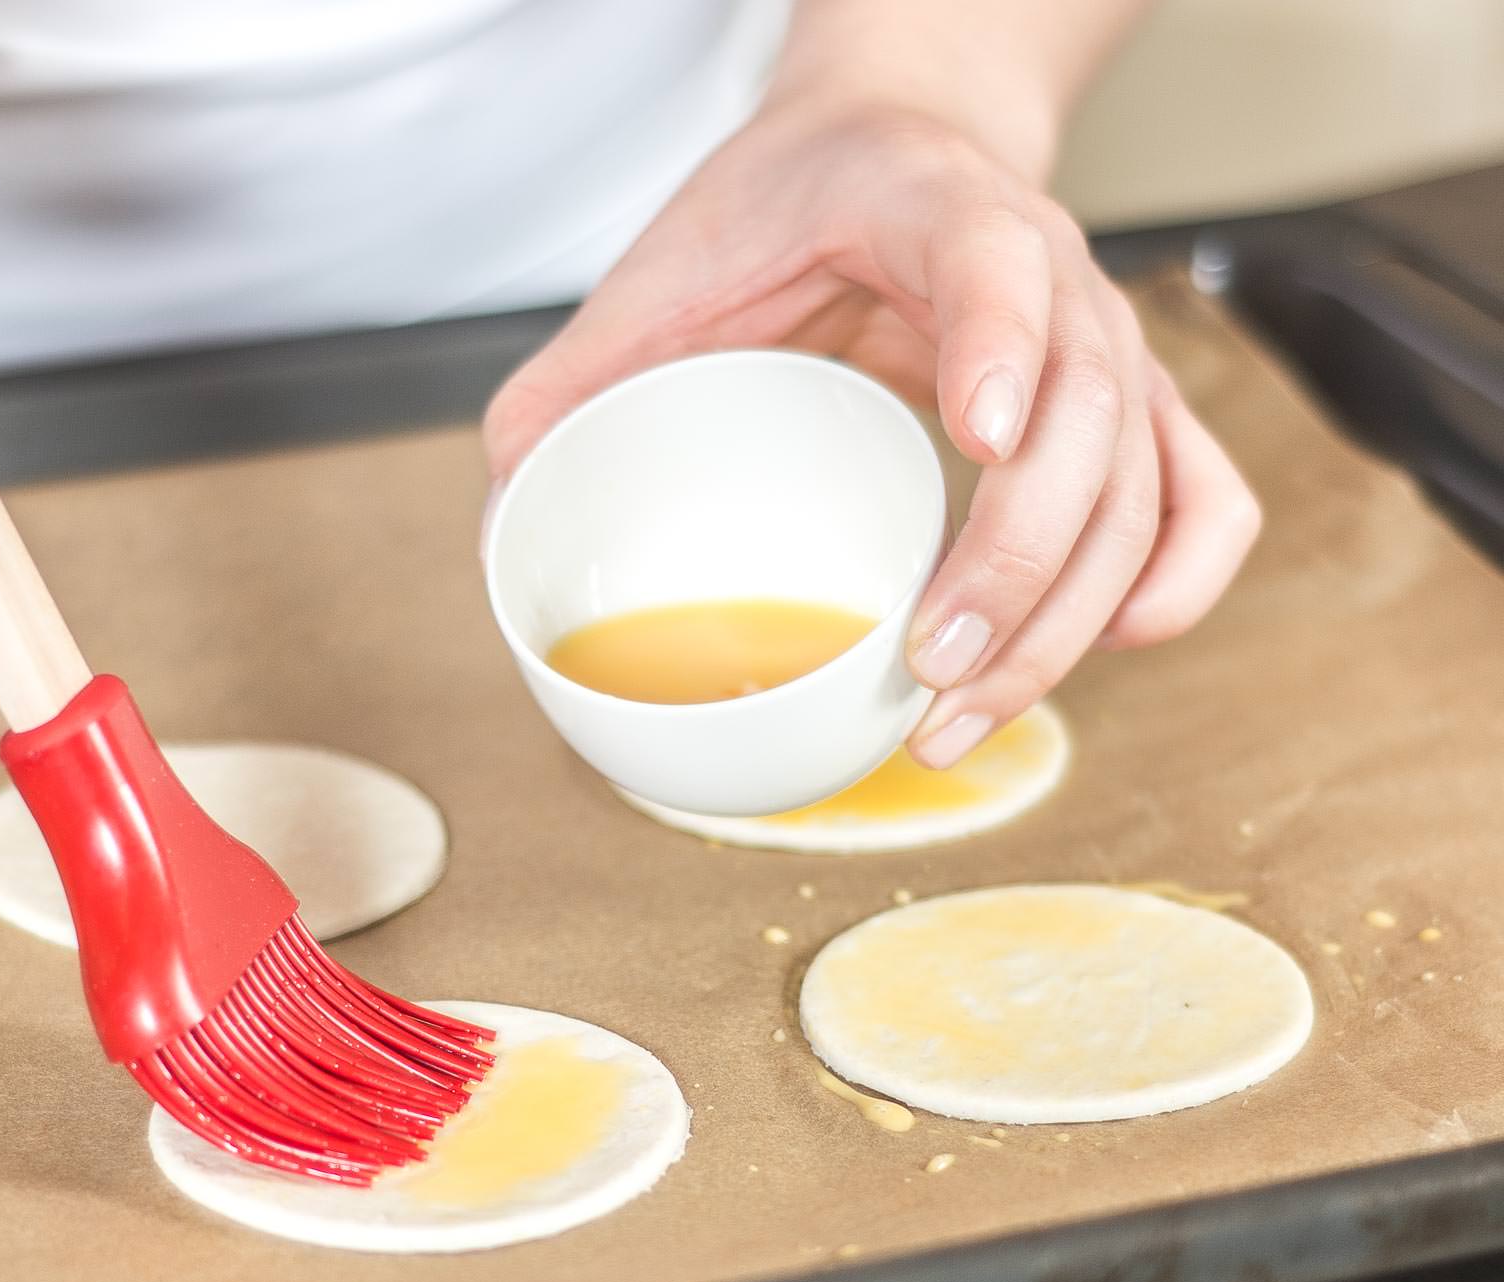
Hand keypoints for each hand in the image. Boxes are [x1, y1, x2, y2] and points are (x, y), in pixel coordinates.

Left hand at [485, 104, 1259, 767]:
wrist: (897, 140)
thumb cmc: (788, 203)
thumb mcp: (668, 262)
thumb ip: (575, 378)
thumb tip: (500, 524)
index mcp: (938, 208)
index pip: (1000, 261)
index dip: (1007, 343)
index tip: (982, 435)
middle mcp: (1054, 277)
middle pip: (1087, 425)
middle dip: (1019, 566)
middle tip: (927, 670)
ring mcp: (1106, 350)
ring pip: (1142, 490)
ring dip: (1069, 620)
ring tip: (964, 718)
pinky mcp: (1129, 409)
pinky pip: (1203, 499)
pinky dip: (1176, 584)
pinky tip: (1102, 654)